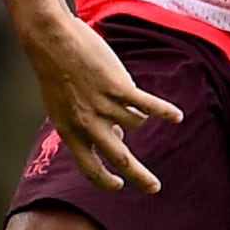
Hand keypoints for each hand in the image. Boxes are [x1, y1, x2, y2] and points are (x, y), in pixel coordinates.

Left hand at [25, 19, 184, 193]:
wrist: (51, 41)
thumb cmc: (56, 71)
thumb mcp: (63, 106)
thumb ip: (86, 124)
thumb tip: (117, 136)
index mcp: (69, 132)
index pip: (89, 168)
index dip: (104, 181)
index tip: (118, 185)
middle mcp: (88, 124)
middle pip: (120, 159)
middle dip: (140, 177)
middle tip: (154, 188)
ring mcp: (104, 106)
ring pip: (136, 122)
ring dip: (136, 113)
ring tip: (127, 96)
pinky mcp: (119, 88)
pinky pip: (149, 106)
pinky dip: (165, 112)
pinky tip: (177, 117)